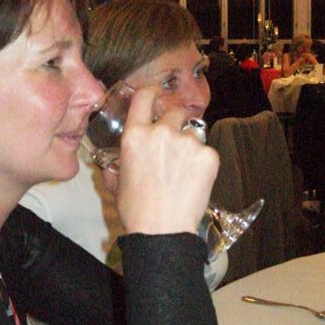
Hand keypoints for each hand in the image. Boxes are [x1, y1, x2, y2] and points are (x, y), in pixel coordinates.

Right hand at [115, 85, 218, 234]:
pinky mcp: (208, 155)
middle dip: (174, 125)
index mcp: (135, 136)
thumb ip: (118, 163)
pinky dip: (202, 163)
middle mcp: (161, 132)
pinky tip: (194, 180)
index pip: (144, 97)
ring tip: (183, 171)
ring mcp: (187, 142)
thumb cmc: (136, 210)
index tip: (156, 93)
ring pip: (192, 133)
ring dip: (188, 146)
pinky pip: (206, 151)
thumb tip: (115, 162)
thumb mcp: (117, 182)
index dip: (151, 92)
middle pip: (174, 113)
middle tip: (173, 147)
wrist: (162, 232)